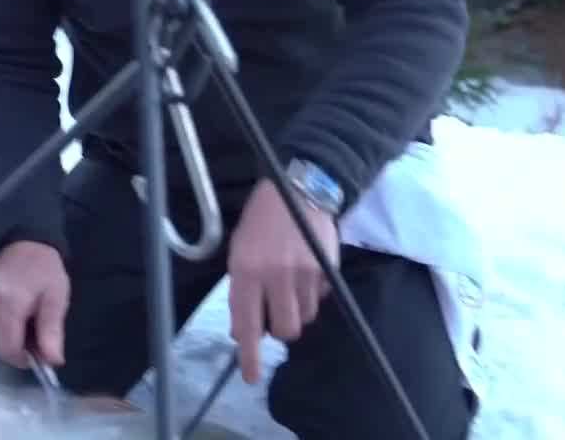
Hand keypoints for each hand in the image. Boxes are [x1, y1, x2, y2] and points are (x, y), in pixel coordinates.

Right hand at [0, 240, 69, 368]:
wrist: (22, 246)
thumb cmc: (44, 271)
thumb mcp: (56, 298)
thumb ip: (52, 330)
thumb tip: (53, 361)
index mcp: (8, 305)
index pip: (9, 350)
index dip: (28, 358)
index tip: (43, 350)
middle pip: (3, 349)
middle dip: (23, 348)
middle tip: (39, 329)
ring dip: (15, 338)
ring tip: (29, 317)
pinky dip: (6, 330)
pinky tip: (16, 315)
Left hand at [226, 179, 339, 382]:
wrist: (298, 188)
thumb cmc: (261, 221)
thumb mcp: (239, 250)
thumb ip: (241, 289)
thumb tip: (244, 330)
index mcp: (246, 270)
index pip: (247, 324)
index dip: (250, 355)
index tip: (251, 376)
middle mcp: (275, 275)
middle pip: (284, 330)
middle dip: (279, 328)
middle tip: (275, 312)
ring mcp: (304, 273)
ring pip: (305, 317)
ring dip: (297, 310)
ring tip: (290, 284)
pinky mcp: (326, 270)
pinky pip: (320, 300)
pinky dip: (312, 295)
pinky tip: (305, 272)